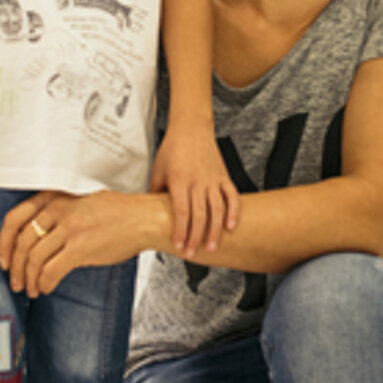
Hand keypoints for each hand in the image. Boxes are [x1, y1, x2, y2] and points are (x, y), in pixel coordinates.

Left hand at [0, 190, 159, 296]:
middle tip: (15, 281)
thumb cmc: (117, 212)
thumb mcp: (79, 201)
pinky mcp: (80, 248)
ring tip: (31, 288)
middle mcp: (58, 210)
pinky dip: (45, 283)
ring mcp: (69, 229)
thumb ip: (56, 213)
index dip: (3, 243)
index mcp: (54, 197)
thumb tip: (35, 237)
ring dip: (29, 279)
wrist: (143, 219)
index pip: (14, 219)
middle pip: (21, 242)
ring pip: (34, 259)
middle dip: (15, 267)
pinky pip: (51, 270)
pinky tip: (47, 288)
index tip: (4, 258)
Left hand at [149, 125, 238, 255]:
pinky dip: (233, 211)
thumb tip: (149, 213)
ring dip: (214, 230)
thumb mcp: (158, 170)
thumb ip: (155, 192)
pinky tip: (231, 226)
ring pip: (217, 208)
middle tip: (193, 254)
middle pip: (199, 214)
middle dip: (196, 236)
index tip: (179, 245)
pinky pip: (231, 196)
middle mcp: (197, 181)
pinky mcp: (223, 176)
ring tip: (211, 246)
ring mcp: (212, 179)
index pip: (181, 211)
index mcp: (179, 180)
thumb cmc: (172, 148)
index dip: (181, 230)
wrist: (191, 128)